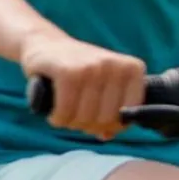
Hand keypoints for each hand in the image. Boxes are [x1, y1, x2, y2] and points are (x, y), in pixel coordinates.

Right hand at [19, 29, 145, 138]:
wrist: (46, 43)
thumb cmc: (80, 70)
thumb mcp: (104, 86)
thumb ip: (113, 111)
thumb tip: (107, 135)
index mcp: (132, 69)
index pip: (127, 117)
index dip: (110, 125)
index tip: (97, 117)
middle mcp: (115, 65)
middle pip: (105, 120)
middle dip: (88, 125)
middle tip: (77, 114)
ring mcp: (92, 67)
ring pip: (85, 118)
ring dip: (71, 122)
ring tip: (65, 110)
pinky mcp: (67, 71)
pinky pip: (65, 112)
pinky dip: (57, 118)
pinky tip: (55, 111)